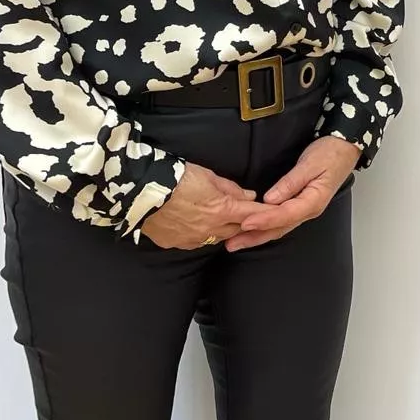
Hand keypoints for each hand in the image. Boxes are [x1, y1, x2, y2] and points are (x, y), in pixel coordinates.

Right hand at [142, 164, 264, 249]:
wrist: (143, 191)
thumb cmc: (178, 177)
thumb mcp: (209, 176)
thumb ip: (231, 188)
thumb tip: (248, 195)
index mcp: (223, 210)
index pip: (253, 215)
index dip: (265, 214)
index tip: (276, 214)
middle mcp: (211, 229)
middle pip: (236, 230)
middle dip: (243, 222)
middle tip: (245, 214)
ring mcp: (193, 239)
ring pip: (217, 238)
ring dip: (223, 230)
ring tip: (219, 219)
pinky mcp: (176, 243)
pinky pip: (196, 242)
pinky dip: (201, 234)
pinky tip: (197, 225)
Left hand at [226, 137, 360, 251]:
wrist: (344, 148)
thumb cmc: (331, 154)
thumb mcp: (310, 164)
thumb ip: (290, 182)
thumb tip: (270, 199)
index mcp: (313, 201)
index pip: (284, 214)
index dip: (264, 220)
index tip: (245, 222)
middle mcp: (308, 210)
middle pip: (279, 228)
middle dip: (255, 237)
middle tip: (232, 243)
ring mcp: (305, 209)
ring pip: (279, 227)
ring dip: (257, 235)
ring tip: (236, 241)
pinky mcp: (300, 205)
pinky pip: (281, 220)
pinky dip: (265, 226)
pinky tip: (253, 228)